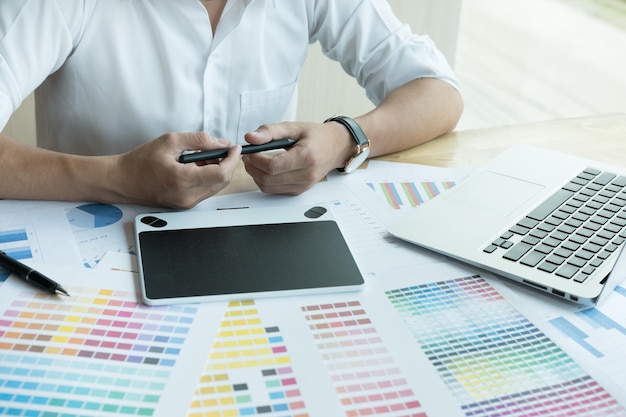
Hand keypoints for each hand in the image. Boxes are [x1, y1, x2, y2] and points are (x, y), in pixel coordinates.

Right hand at [111, 132, 240, 207]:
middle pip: (222, 182)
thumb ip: (199, 141)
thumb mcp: (170, 141)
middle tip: (221, 149)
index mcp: (182, 180)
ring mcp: (186, 204)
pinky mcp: (185, 205)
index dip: (232, 159)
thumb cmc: (140, 161)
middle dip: (227, 164)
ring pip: (216, 187)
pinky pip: (206, 191)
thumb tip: (221, 144)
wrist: (122, 181)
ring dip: (219, 171)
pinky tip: (199, 166)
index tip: (234, 148)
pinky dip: (209, 178)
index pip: (221, 173)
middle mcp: (187, 196)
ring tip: (205, 156)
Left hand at [241, 122, 353, 194]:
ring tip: (254, 162)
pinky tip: (265, 169)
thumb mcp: (294, 127)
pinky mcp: (300, 190)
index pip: (273, 166)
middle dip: (252, 168)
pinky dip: (266, 181)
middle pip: (268, 179)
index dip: (256, 160)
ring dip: (256, 176)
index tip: (249, 151)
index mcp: (306, 157)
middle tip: (248, 156)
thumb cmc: (317, 136)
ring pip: (269, 188)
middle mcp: (306, 175)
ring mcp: (304, 185)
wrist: (336, 147)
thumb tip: (251, 138)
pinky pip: (275, 191)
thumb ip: (271, 131)